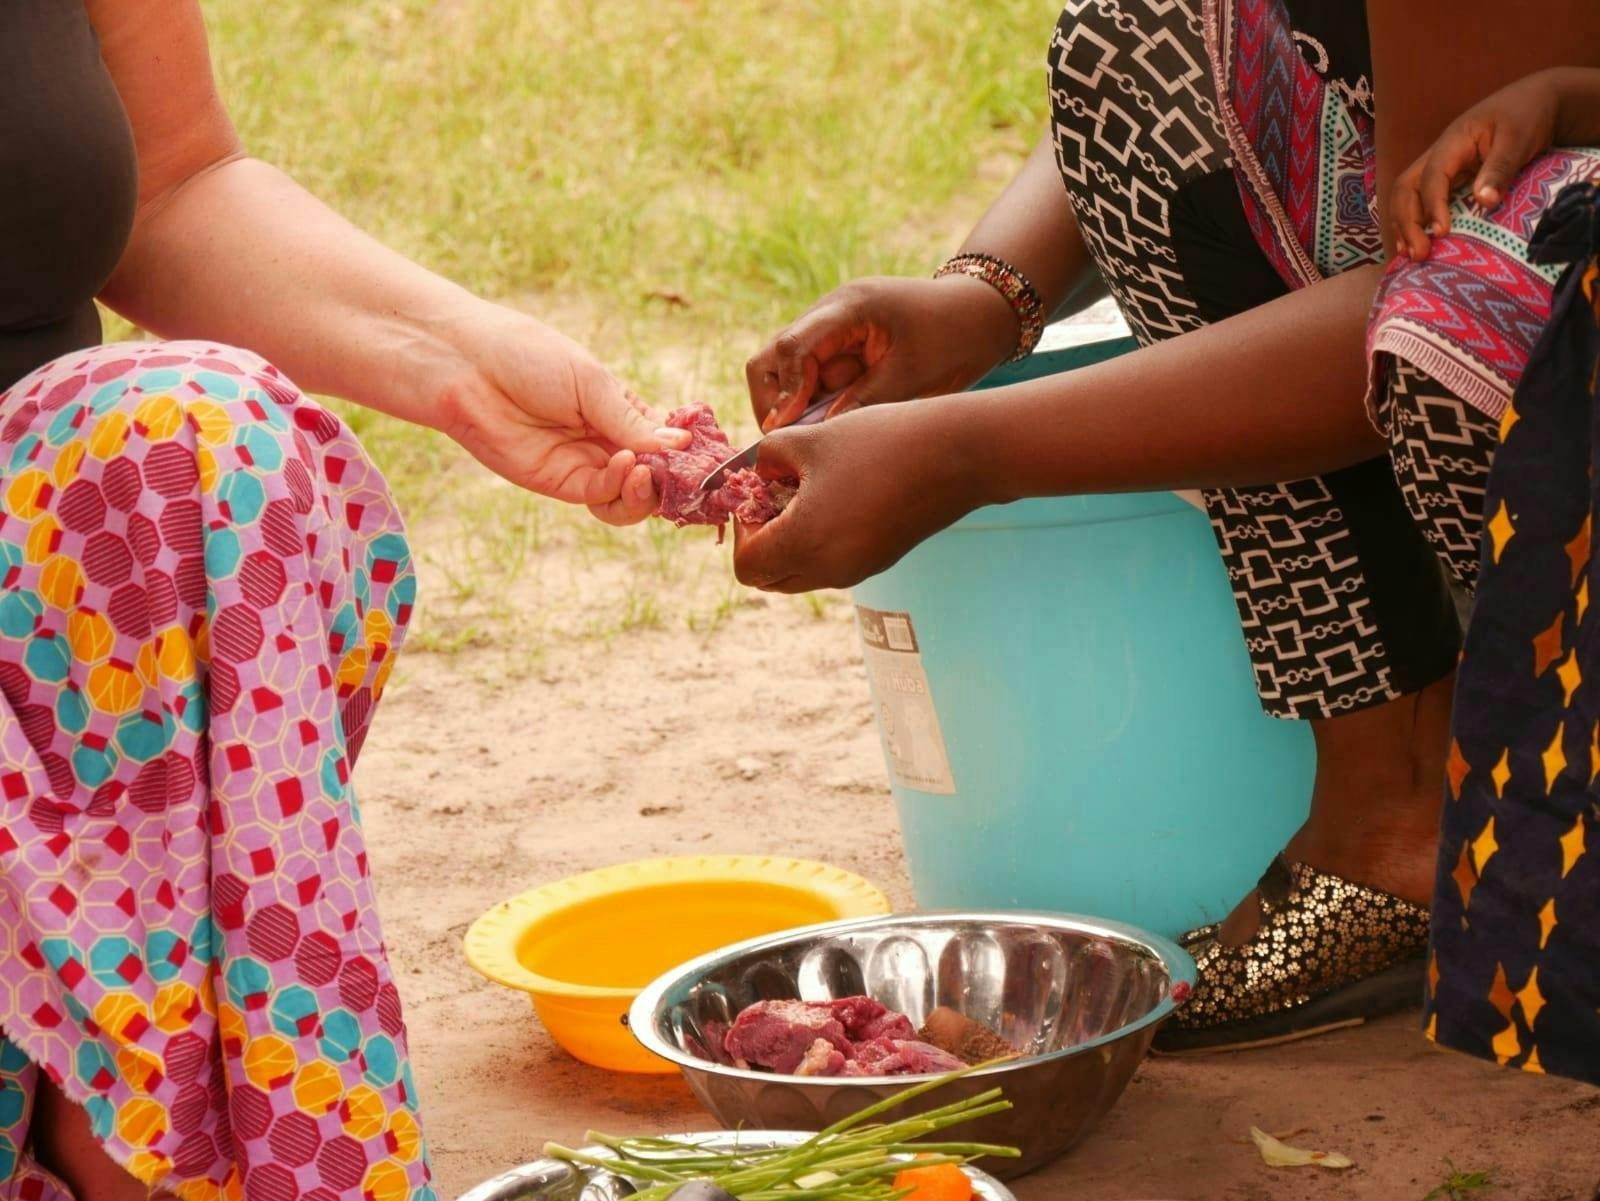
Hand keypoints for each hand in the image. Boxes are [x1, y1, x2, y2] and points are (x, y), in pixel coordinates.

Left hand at [437, 308, 688, 523]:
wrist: (467, 366)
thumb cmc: (528, 357)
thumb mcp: (592, 383)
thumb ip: (633, 421)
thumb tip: (680, 445)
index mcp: (621, 409)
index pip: (665, 441)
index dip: (686, 453)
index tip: (707, 457)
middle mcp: (606, 441)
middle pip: (653, 476)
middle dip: (672, 480)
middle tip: (684, 476)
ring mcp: (583, 463)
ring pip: (631, 497)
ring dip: (648, 493)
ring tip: (648, 474)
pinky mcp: (558, 482)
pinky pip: (601, 496)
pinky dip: (619, 487)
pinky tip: (624, 465)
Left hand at [731, 399, 985, 592]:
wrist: (960, 454)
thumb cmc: (881, 441)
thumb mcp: (809, 438)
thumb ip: (765, 458)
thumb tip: (755, 473)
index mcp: (804, 544)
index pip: (747, 567)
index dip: (742, 531)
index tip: (759, 493)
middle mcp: (829, 570)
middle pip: (770, 578)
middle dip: (762, 541)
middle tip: (777, 495)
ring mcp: (857, 571)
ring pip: (801, 573)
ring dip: (791, 540)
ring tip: (809, 490)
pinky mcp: (879, 561)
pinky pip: (832, 564)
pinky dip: (821, 540)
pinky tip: (839, 495)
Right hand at [745, 274, 1016, 431]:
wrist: (981, 315)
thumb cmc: (953, 337)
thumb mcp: (911, 375)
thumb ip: (862, 402)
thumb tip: (815, 435)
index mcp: (847, 308)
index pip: (792, 348)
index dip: (785, 393)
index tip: (785, 430)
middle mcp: (828, 315)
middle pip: (772, 357)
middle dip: (775, 401)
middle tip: (790, 439)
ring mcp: (830, 332)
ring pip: (786, 374)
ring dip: (798, 406)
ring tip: (824, 432)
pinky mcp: (839, 350)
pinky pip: (813, 381)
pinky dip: (817, 405)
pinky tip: (837, 424)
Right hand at [1390, 70, 1562, 261]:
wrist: (1537, 102)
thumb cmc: (1528, 116)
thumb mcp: (1519, 138)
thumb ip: (1500, 168)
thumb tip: (1483, 202)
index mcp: (1453, 141)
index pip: (1432, 176)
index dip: (1433, 205)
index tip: (1442, 233)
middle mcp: (1438, 156)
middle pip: (1406, 188)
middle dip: (1406, 221)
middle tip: (1418, 253)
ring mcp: (1441, 168)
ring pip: (1407, 197)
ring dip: (1404, 226)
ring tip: (1409, 255)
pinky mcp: (1448, 181)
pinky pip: (1421, 202)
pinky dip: (1413, 224)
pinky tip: (1415, 244)